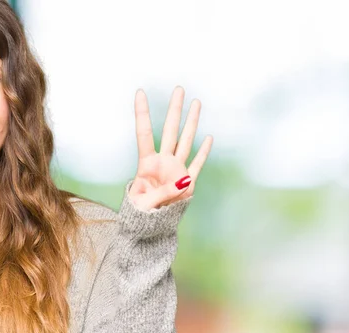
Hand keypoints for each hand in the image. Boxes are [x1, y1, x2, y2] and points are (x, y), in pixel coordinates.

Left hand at [128, 86, 212, 210]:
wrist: (149, 227)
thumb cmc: (140, 215)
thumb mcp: (144, 205)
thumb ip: (161, 194)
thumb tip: (183, 183)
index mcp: (146, 164)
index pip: (144, 133)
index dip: (142, 113)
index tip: (140, 92)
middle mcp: (162, 163)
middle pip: (170, 130)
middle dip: (175, 110)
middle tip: (179, 89)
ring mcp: (176, 171)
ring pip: (186, 141)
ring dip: (192, 122)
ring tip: (196, 102)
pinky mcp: (187, 184)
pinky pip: (197, 165)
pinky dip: (203, 152)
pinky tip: (208, 137)